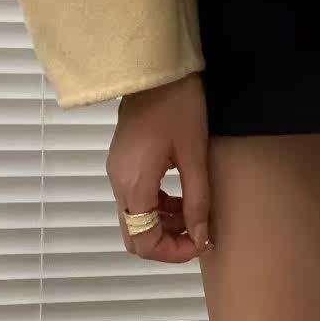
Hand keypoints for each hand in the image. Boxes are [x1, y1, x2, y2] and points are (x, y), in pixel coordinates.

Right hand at [107, 73, 211, 262]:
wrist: (154, 67)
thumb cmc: (178, 105)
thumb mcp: (195, 156)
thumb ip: (197, 202)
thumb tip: (202, 238)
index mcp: (134, 184)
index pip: (143, 242)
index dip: (173, 253)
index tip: (201, 243)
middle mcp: (118, 183)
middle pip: (135, 236)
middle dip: (167, 243)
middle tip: (198, 235)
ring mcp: (117, 173)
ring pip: (136, 220)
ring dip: (164, 226)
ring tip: (195, 216)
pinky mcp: (122, 163)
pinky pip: (136, 200)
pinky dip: (158, 208)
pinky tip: (182, 199)